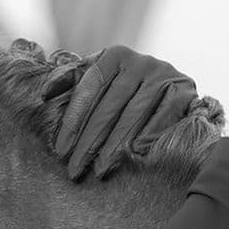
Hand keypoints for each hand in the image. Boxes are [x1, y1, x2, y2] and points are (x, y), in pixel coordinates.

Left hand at [44, 45, 197, 179]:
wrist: (168, 89)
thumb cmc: (120, 90)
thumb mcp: (94, 81)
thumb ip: (68, 82)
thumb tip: (45, 94)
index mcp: (113, 56)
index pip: (88, 90)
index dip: (73, 122)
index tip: (61, 151)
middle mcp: (140, 61)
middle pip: (109, 107)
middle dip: (89, 143)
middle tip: (75, 169)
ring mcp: (165, 74)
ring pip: (133, 117)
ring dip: (114, 147)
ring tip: (99, 171)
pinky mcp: (184, 91)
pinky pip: (161, 120)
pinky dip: (146, 140)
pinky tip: (132, 159)